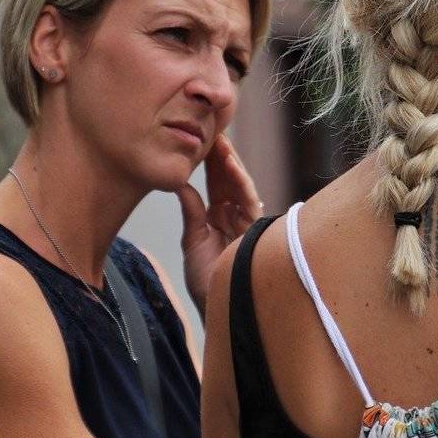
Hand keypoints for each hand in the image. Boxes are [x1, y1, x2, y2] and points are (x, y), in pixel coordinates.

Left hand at [176, 134, 262, 314]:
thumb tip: (182, 184)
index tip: (202, 139)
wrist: (217, 307)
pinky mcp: (255, 230)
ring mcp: (246, 222)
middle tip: (212, 129)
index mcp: (220, 217)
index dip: (210, 161)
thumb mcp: (192, 240)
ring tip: (220, 140)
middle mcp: (235, 216)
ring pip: (240, 185)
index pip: (216, 182)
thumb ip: (191, 211)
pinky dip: (240, 181)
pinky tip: (230, 164)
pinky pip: (249, 200)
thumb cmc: (206, 281)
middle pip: (229, 179)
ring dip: (230, 162)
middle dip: (221, 155)